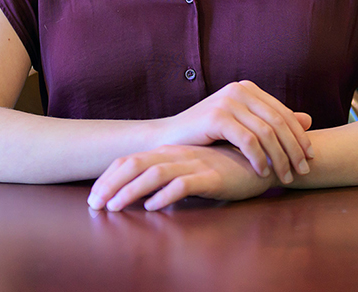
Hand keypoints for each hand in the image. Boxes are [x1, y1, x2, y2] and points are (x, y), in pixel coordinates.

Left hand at [87, 145, 272, 211]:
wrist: (264, 163)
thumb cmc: (227, 169)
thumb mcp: (194, 170)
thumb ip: (172, 177)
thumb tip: (146, 196)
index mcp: (172, 151)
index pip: (132, 158)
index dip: (109, 176)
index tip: (94, 195)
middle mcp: (179, 154)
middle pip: (135, 163)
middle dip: (110, 183)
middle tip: (93, 205)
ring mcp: (195, 164)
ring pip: (154, 173)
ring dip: (130, 191)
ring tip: (114, 207)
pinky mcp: (212, 176)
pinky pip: (183, 183)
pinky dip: (164, 195)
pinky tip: (153, 208)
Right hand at [160, 81, 312, 183]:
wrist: (168, 139)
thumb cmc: (206, 135)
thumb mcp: (243, 126)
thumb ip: (271, 122)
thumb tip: (309, 119)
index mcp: (248, 89)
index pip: (282, 113)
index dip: (299, 135)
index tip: (310, 156)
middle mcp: (240, 90)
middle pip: (278, 122)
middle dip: (294, 148)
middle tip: (303, 170)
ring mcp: (228, 101)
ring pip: (266, 132)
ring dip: (279, 157)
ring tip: (286, 176)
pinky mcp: (217, 116)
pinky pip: (248, 140)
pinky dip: (259, 158)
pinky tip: (263, 173)